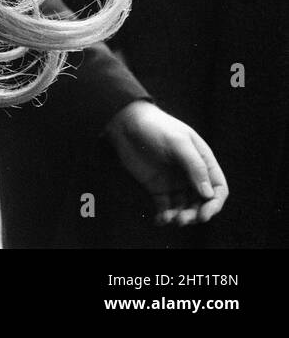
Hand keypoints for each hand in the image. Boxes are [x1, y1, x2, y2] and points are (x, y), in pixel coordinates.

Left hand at [105, 100, 228, 226]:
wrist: (125, 123)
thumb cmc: (156, 127)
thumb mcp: (178, 142)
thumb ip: (194, 166)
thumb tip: (208, 194)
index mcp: (203, 161)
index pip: (218, 188)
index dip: (214, 204)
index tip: (203, 214)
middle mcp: (191, 174)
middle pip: (202, 202)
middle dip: (196, 214)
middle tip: (183, 220)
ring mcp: (174, 182)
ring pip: (185, 207)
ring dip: (181, 216)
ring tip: (171, 219)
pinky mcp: (157, 187)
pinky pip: (165, 206)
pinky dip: (164, 215)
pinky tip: (160, 220)